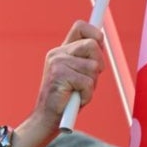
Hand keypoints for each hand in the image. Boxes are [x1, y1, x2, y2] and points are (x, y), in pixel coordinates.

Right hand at [12, 20, 104, 146]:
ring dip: (92, 83)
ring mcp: (57, 64)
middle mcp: (57, 54)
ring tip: (78, 91)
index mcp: (61, 51)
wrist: (47, 119)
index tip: (100, 42)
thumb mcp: (78, 74)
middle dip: (98, 63)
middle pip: (92, 44)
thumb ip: (86, 58)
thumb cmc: (66, 98)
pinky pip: (88, 82)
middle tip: (89, 78)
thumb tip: (100, 40)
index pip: (80, 27)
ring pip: (93, 66)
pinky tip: (75, 99)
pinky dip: (86, 95)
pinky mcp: (60, 76)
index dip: (95, 31)